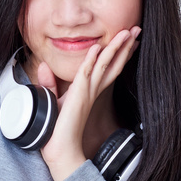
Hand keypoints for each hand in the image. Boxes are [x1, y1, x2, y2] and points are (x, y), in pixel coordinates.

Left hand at [34, 26, 141, 180]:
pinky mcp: (79, 95)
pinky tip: (98, 47)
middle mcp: (93, 90)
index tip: (130, 41)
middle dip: (126, 45)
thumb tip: (43, 66)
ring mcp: (88, 92)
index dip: (120, 53)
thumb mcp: (52, 100)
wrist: (60, 150)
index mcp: (90, 91)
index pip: (108, 68)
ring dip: (116, 47)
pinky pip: (87, 73)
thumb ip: (49, 82)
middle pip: (113, 63)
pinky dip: (92, 59)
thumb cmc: (57, 130)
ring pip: (105, 64)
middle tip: (137, 29)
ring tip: (128, 32)